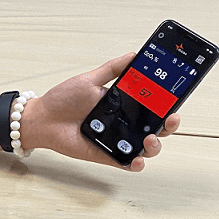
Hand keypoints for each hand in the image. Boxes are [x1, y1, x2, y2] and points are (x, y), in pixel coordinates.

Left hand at [21, 53, 179, 170]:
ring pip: (147, 148)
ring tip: (150, 139)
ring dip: (155, 146)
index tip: (176, 97)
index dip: (168, 104)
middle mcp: (124, 124)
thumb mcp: (89, 80)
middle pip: (156, 128)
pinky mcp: (107, 155)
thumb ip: (112, 69)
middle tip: (170, 119)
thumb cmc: (63, 100)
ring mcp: (118, 141)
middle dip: (169, 125)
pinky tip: (137, 159)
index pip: (153, 106)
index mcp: (124, 105)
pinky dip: (136, 164)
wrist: (42, 118)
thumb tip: (134, 54)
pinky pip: (127, 164)